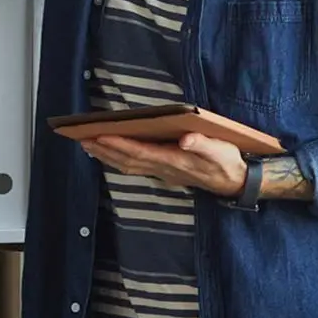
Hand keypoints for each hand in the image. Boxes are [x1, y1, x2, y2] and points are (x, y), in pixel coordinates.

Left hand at [81, 132, 246, 195]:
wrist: (234, 182)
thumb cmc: (227, 162)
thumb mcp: (221, 150)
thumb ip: (203, 145)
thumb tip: (186, 139)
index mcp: (176, 161)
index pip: (141, 153)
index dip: (120, 144)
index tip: (100, 135)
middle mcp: (165, 169)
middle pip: (128, 161)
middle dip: (105, 150)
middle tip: (83, 139)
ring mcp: (163, 172)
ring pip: (129, 166)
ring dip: (107, 156)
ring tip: (88, 145)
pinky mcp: (164, 171)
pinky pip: (135, 167)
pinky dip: (118, 160)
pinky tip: (109, 153)